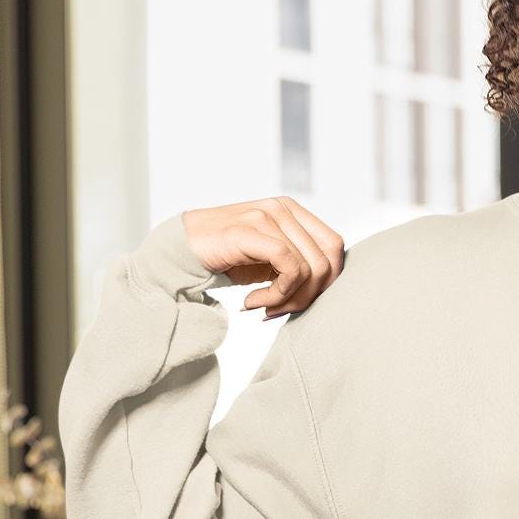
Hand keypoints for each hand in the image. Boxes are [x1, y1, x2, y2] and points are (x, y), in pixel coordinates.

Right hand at [181, 196, 345, 319]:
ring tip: (263, 306)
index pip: (335, 246)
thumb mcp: (271, 261)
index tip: (300, 300)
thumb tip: (329, 287)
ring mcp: (268, 215)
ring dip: (289, 299)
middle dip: (309, 295)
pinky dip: (277, 294)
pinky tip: (253, 301)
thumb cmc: (228, 258)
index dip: (328, 281)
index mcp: (293, 211)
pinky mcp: (252, 229)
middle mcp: (284, 208)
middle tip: (280, 310)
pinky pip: (288, 267)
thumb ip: (300, 264)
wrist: (183, 251)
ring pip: (310, 267)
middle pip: (327, 260)